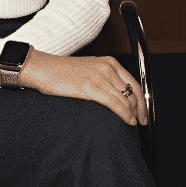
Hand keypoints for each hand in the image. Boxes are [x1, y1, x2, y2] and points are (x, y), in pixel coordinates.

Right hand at [20, 50, 147, 126]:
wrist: (42, 68)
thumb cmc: (62, 72)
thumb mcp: (89, 69)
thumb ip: (105, 78)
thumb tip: (118, 95)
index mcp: (109, 62)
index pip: (134, 83)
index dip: (142, 100)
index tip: (143, 112)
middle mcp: (106, 68)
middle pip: (133, 92)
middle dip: (140, 109)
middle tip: (142, 121)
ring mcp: (98, 77)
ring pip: (125, 99)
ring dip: (133, 114)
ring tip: (134, 124)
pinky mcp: (88, 87)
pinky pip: (114, 103)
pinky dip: (124, 114)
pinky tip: (128, 121)